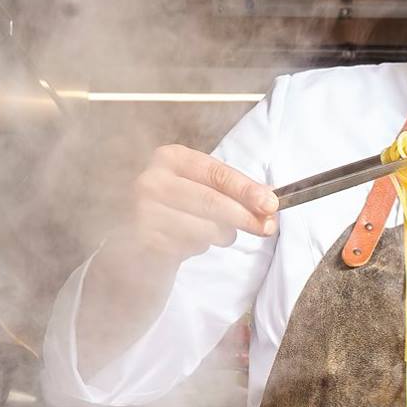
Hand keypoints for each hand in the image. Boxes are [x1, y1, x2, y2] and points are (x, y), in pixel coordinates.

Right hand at [122, 144, 278, 266]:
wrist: (134, 246)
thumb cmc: (175, 213)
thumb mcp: (203, 193)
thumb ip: (234, 193)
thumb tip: (269, 198)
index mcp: (170, 158)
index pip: (216, 173)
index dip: (246, 189)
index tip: (271, 204)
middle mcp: (151, 179)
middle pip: (211, 200)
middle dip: (243, 216)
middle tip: (266, 227)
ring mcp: (142, 210)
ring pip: (203, 227)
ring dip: (220, 236)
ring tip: (213, 235)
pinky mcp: (142, 240)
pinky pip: (187, 247)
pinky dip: (197, 248)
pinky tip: (186, 243)